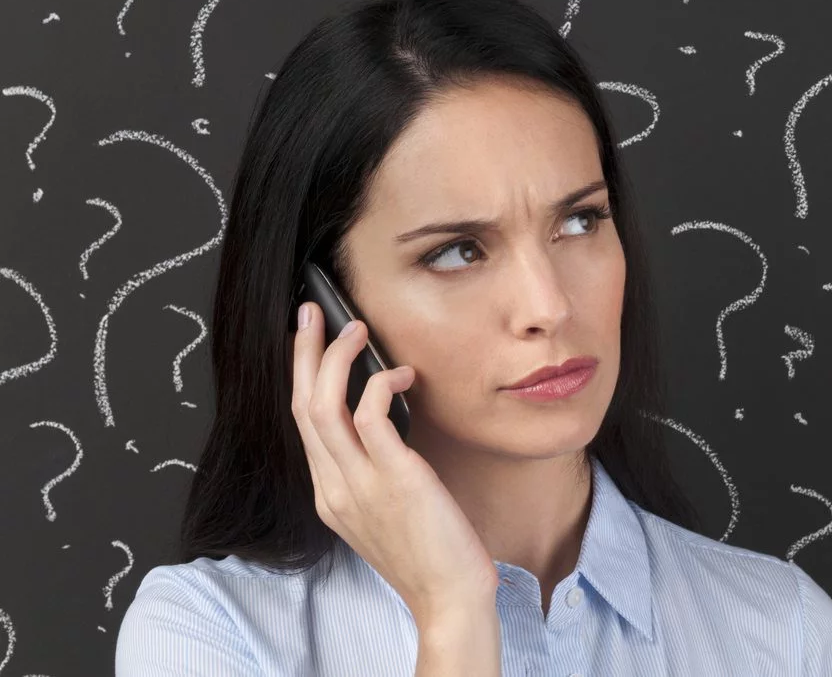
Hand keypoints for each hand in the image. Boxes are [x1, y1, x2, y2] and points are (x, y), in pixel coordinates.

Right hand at [291, 301, 500, 624]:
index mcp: (329, 495)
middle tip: (310, 314)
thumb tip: (384, 420)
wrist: (449, 598)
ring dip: (335, 358)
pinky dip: (381, 384)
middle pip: (301, 405)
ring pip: (323, 406)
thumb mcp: (386, 509)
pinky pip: (371, 415)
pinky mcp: (395, 479)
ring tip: (356, 329)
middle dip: (303, 353)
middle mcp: (334, 487)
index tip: (310, 342)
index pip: (302, 423)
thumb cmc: (429, 552)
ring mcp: (359, 485)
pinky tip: (403, 375)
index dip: (302, 376)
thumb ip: (374, 470)